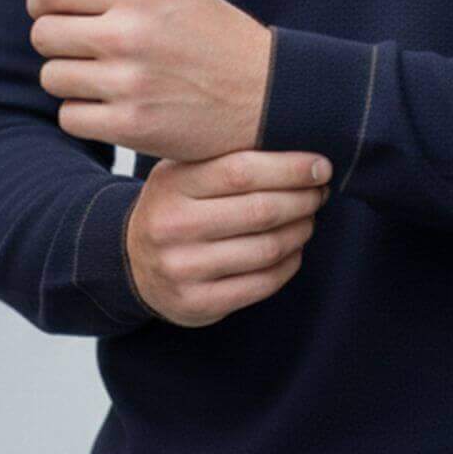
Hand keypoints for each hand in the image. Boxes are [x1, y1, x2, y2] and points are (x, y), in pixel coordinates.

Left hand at [26, 0, 273, 160]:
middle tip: (84, 47)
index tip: (55, 12)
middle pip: (44, 35)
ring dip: (70, 78)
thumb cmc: (215, 33)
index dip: (43, 2)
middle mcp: (130, 34)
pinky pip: (69, 117)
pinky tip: (111, 104)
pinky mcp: (132, 126)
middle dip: (56, 40)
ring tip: (103, 76)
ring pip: (52, 77)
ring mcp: (130, 83)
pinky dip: (83, 113)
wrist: (266, 93)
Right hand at [125, 151, 332, 326]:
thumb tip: (297, 150)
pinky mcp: (198, 303)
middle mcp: (173, 227)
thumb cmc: (174, 206)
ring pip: (267, 249)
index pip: (242, 171)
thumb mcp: (183, 172)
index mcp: (172, 185)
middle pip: (261, 211)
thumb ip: (226, 158)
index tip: (320, 166)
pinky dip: (289, 264)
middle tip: (319, 192)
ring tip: (309, 218)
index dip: (290, 168)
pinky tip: (294, 249)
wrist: (132, 262)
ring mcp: (183, 269)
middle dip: (303, 200)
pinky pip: (262, 284)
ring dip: (300, 231)